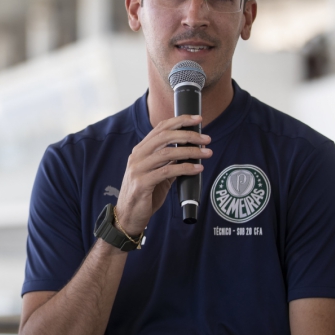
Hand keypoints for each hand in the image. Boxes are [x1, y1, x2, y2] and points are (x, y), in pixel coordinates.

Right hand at [115, 114, 211, 235]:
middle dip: (188, 135)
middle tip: (206, 138)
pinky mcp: (142, 183)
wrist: (128, 215)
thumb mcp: (157, 174)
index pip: (160, 128)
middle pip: (164, 137)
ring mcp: (138, 169)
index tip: (197, 119)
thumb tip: (189, 154)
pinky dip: (185, 168)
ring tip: (206, 153)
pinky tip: (197, 169)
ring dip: (191, 151)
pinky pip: (168, 171)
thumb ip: (169, 163)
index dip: (179, 121)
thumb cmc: (144, 194)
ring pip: (167, 153)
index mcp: (140, 150)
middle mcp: (137, 156)